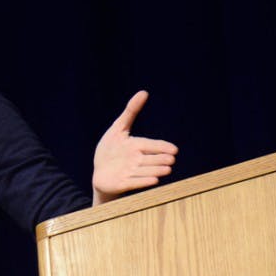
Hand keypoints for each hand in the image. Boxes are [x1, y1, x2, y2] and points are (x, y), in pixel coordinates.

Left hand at [92, 90, 177, 204]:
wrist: (100, 172)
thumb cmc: (111, 150)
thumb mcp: (118, 128)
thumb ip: (131, 111)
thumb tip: (144, 92)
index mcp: (136, 147)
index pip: (151, 145)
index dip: (162, 147)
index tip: (175, 150)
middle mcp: (136, 161)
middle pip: (150, 160)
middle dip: (160, 160)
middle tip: (171, 160)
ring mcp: (130, 173)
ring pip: (145, 171)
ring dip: (155, 170)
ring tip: (167, 170)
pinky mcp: (122, 183)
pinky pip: (133, 182)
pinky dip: (142, 181)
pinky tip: (154, 180)